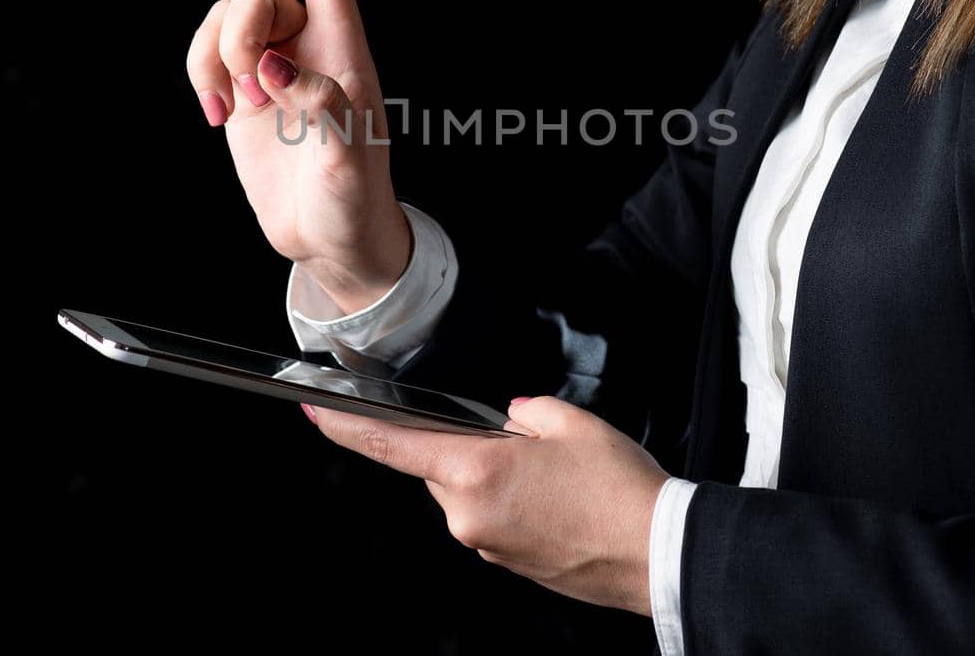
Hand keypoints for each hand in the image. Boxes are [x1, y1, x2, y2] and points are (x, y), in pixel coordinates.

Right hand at [186, 0, 409, 313]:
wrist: (330, 240)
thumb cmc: (354, 201)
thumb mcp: (348, 163)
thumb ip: (321, 109)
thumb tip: (278, 67)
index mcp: (346, 51)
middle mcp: (309, 48)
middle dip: (241, 36)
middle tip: (256, 99)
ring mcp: (273, 67)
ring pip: (226, 18)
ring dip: (217, 59)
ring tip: (240, 114)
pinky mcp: (244, 90)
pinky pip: (207, 52)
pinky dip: (201, 74)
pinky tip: (216, 115)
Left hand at [303, 395, 670, 615]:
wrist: (658, 551)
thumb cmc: (618, 489)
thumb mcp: (570, 422)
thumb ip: (525, 411)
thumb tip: (510, 419)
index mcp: (476, 472)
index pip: (393, 446)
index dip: (348, 428)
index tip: (317, 411)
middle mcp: (469, 516)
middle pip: (444, 467)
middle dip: (475, 447)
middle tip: (529, 443)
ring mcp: (487, 545)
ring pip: (472, 493)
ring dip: (500, 477)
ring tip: (558, 478)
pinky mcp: (508, 564)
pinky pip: (495, 519)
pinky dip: (517, 504)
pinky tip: (560, 501)